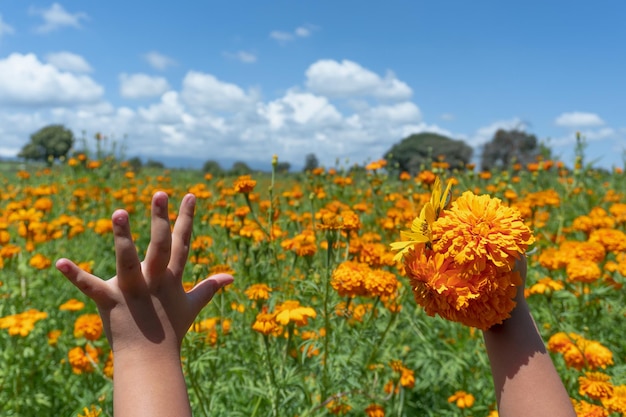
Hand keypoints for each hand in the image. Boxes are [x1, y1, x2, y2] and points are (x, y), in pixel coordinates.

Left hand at [56, 191, 233, 354]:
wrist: (151, 361)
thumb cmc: (171, 331)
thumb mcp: (192, 305)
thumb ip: (210, 287)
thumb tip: (231, 277)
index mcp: (172, 278)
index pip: (182, 243)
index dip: (187, 218)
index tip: (190, 195)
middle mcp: (154, 280)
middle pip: (160, 246)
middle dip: (161, 219)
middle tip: (160, 193)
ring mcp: (132, 291)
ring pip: (128, 261)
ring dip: (123, 239)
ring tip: (119, 213)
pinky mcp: (110, 302)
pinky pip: (91, 287)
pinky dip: (75, 276)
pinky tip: (60, 262)